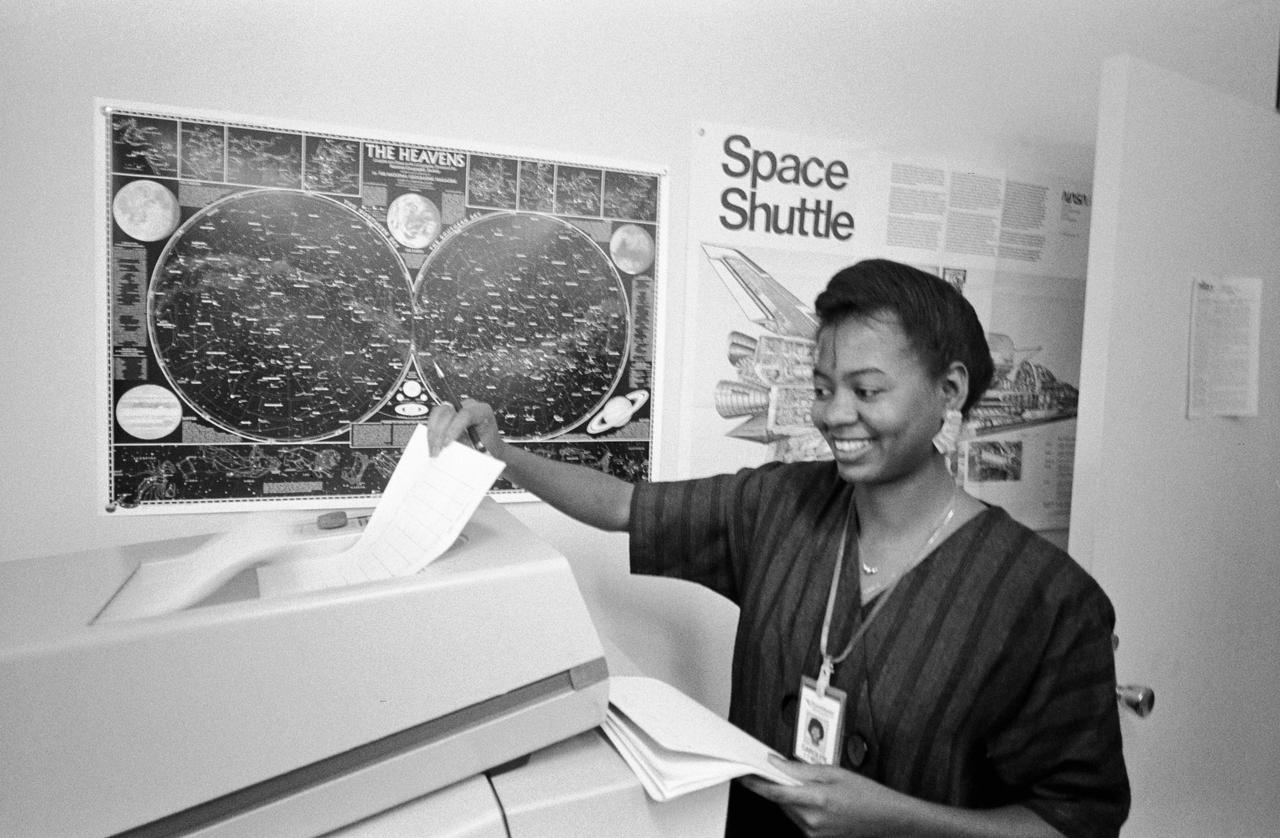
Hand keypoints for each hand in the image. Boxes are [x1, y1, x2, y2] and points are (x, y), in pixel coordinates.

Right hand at [426, 399, 503, 456]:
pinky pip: (435, 418)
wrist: (490, 446)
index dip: (454, 428)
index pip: (466, 414)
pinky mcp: (448, 413)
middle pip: (449, 412)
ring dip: (433, 432)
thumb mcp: (481, 448)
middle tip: (436, 450)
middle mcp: (469, 406)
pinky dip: (431, 431)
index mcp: (483, 411)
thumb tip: (451, 453)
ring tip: (432, 449)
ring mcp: (457, 407)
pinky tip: (431, 444)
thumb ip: (468, 448)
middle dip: (440, 432)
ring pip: (438, 413)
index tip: (446, 444)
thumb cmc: (488, 447)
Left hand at [740, 756, 899, 837]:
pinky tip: (818, 799)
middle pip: (780, 799)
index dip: (756, 783)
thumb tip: (776, 763)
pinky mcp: (816, 837)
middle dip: (779, 784)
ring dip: (791, 795)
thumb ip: (801, 769)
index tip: (745, 774)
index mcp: (817, 800)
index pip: (775, 792)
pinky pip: (798, 818)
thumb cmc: (867, 794)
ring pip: (788, 809)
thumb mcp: (834, 772)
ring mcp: (813, 832)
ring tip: (813, 786)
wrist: (889, 819)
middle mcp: (812, 820)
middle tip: (783, 770)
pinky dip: (800, 805)